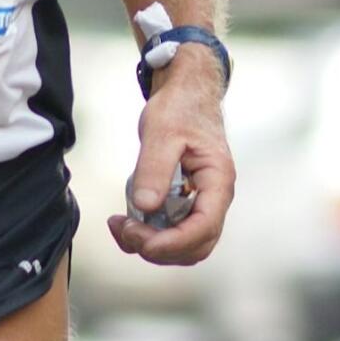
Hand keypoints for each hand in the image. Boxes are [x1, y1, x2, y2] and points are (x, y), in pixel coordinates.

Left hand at [108, 47, 235, 266]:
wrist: (186, 92)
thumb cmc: (180, 107)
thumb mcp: (162, 132)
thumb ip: (154, 169)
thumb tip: (145, 207)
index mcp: (217, 180)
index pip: (204, 227)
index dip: (174, 243)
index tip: (142, 241)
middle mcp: (214, 197)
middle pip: (196, 245)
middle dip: (160, 248)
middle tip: (125, 230)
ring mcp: (202, 201)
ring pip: (185, 244)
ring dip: (153, 245)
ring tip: (121, 226)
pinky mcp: (187, 201)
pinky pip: (173, 230)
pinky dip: (150, 234)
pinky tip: (127, 220)